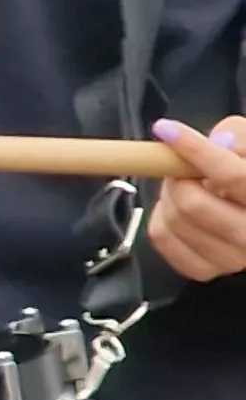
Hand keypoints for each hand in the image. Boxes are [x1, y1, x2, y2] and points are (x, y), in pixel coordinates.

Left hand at [150, 117, 245, 282]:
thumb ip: (238, 137)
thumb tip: (217, 143)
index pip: (233, 176)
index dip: (195, 149)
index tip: (167, 130)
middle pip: (194, 203)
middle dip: (176, 176)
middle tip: (181, 166)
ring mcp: (231, 258)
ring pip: (174, 220)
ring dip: (169, 194)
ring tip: (186, 184)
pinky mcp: (206, 269)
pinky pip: (162, 238)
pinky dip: (161, 216)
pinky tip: (179, 208)